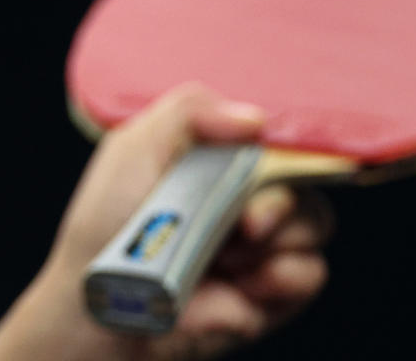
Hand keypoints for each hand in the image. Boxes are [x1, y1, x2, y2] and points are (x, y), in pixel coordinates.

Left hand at [0, 83, 331, 360]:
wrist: (101, 304)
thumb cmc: (106, 223)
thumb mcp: (135, 146)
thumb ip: (190, 111)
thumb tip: (257, 120)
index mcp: (218, 158)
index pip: (274, 135)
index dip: (280, 145)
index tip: (262, 158)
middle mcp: (245, 196)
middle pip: (302, 176)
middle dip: (276, 198)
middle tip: (243, 222)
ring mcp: (261, 245)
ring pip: (314, 222)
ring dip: (274, 239)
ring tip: (225, 258)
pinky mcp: (271, 292)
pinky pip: (310, 272)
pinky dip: (281, 277)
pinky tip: (240, 285)